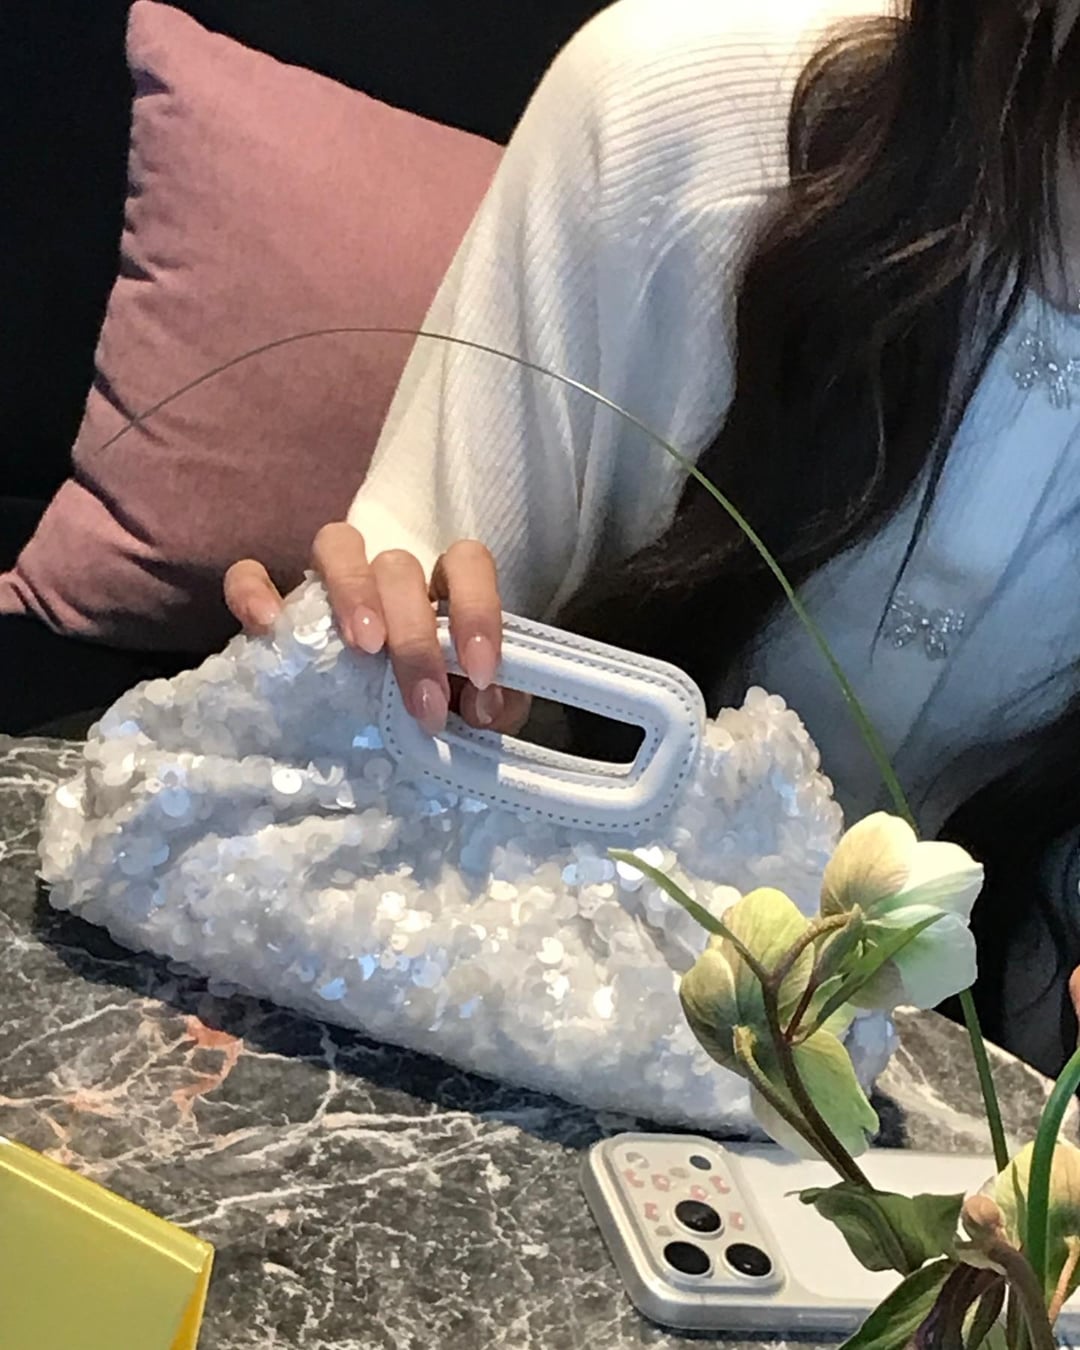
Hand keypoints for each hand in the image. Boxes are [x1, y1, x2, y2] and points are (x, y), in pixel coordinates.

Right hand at [224, 524, 530, 735]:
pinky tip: (268, 626)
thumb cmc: (429, 701)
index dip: (477, 610)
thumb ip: (494, 702)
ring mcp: (328, 580)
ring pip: (337, 544)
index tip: (478, 672)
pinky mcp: (273, 599)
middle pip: (400, 568)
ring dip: (354, 591)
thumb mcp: (469, 706)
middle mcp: (387, 575)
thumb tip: (485, 706)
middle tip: (423, 701)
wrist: (361, 727)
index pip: (465, 563)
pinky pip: (250, 573)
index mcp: (440, 589)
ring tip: (363, 646)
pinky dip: (254, 589)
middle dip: (416, 637)